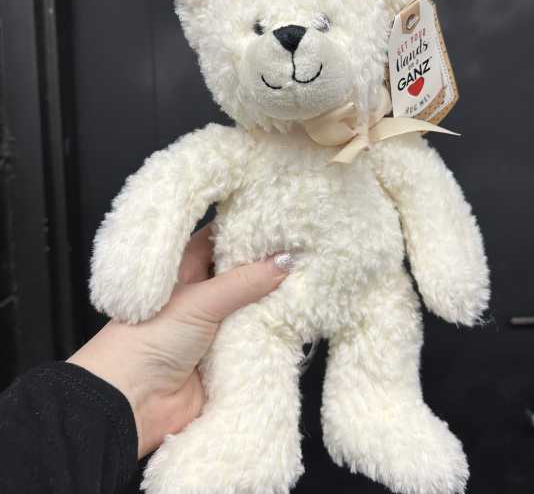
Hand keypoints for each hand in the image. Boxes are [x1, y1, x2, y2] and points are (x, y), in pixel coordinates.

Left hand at [69, 225, 291, 457]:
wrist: (131, 406)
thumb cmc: (148, 340)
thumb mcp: (199, 301)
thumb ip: (244, 281)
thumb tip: (286, 260)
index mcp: (186, 271)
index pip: (219, 240)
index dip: (245, 229)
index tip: (278, 222)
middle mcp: (203, 296)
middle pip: (242, 274)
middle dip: (268, 266)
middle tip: (303, 251)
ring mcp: (216, 327)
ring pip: (253, 307)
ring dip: (274, 301)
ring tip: (309, 281)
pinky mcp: (227, 356)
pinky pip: (257, 339)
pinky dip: (274, 333)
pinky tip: (299, 320)